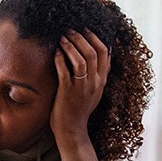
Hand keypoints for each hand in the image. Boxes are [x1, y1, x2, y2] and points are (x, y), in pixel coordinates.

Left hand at [51, 29, 110, 160]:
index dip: (96, 38)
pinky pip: (65, 71)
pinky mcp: (68, 92)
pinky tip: (55, 53)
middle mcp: (95, 83)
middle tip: (71, 29)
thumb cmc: (78, 111)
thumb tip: (96, 58)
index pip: (105, 54)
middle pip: (94, 52)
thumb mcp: (92, 92)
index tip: (86, 29)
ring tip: (62, 37)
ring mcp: (82, 88)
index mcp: (101, 81)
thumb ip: (95, 76)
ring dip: (71, 45)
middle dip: (81, 37)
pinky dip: (60, 59)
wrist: (72, 131)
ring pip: (81, 59)